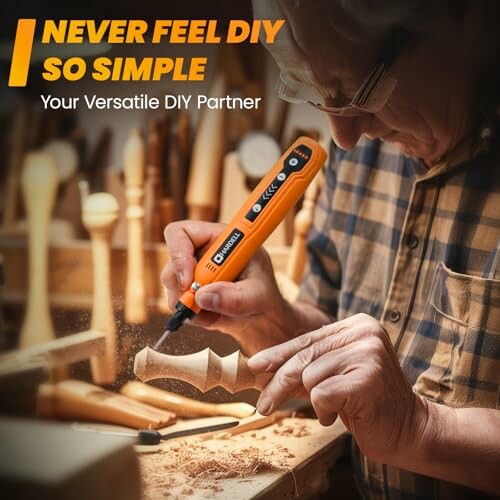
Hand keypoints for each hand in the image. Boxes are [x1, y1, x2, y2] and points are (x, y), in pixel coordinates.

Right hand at [161, 220, 291, 353]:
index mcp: (219, 239)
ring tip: (215, 312)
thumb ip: (234, 297)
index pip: (183, 232)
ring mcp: (192, 270)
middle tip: (198, 304)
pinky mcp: (187, 290)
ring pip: (170, 283)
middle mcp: (201, 251)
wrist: (260, 314)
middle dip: (181, 286)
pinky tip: (212, 316)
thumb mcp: (257, 296)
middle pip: (172, 260)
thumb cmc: (262, 295)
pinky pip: (176, 302)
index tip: (188, 280)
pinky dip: (192, 315)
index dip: (179, 253)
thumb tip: (203, 297)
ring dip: (189, 303)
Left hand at [248, 313, 429, 463]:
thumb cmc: (366, 401)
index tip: (255, 365)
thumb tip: (262, 365)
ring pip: (310, 376)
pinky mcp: (367, 377)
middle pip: (304, 356)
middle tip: (262, 404)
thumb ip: (306, 365)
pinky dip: (324, 410)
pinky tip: (339, 415)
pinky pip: (321, 394)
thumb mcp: (334, 374)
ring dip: (314, 400)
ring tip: (331, 408)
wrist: (409, 429)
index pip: (307, 338)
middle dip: (278, 382)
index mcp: (357, 325)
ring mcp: (368, 353)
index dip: (278, 354)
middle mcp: (364, 332)